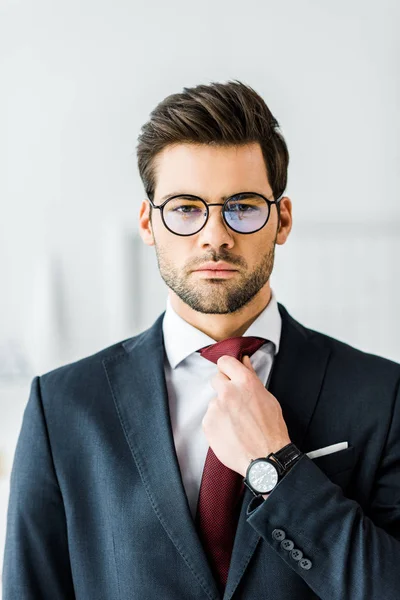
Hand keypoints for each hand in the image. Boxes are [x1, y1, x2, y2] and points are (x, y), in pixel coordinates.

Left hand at [202, 354, 290, 477]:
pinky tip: (230, 432)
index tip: (228, 373)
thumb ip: (251, 377)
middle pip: (216, 379)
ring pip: (214, 401)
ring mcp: (216, 407)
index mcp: (245, 382)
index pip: (225, 362)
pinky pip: (210, 418)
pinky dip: (217, 424)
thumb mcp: (267, 398)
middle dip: (224, 387)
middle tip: (235, 402)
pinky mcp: (208, 423)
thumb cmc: (271, 430)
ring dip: (221, 408)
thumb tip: (244, 361)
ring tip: (236, 424)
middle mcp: (228, 392)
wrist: (265, 458)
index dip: (226, 368)